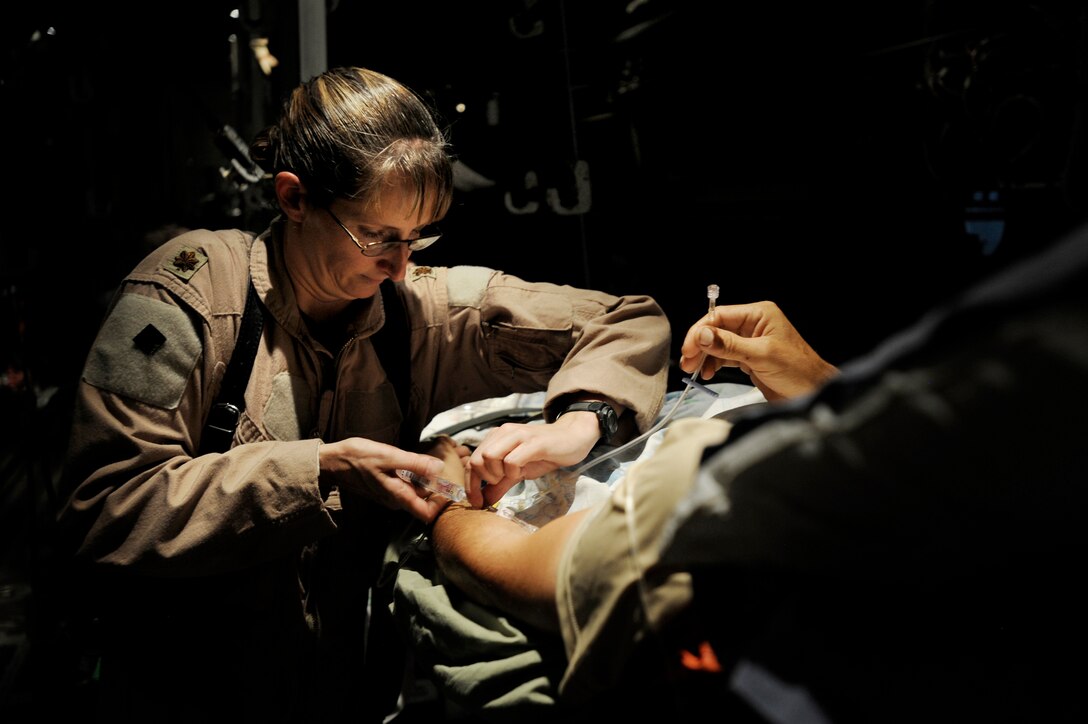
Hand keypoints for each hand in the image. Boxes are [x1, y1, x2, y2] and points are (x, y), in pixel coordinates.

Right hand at [317, 437, 449, 521]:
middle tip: (444, 466)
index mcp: (398, 497)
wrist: (335, 460)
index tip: (449, 484)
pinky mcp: (388, 486)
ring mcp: (392, 494)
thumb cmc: (358, 458)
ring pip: (417, 491)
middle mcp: (396, 500)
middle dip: (437, 486)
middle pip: (425, 500)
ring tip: (432, 461)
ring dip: (427, 479)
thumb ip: (414, 464)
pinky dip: (416, 475)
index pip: (427, 513)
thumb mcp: (388, 457)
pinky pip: (409, 484)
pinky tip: (416, 461)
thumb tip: (439, 469)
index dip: (442, 502)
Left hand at [466, 414, 598, 507]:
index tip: (476, 502)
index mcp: (496, 437)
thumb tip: (484, 500)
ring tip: (512, 476)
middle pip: (477, 459)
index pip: (472, 462)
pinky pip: (512, 460)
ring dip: (498, 474)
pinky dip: (513, 472)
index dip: (471, 485)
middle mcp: (503, 432)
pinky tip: (522, 473)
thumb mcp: (519, 471)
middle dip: (484, 480)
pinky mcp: (533, 442)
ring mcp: (518, 436)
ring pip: (490, 456)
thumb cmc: (544, 454)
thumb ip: (500, 484)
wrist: (572, 439)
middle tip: (500, 484)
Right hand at [678, 301, 837, 401]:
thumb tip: (702, 334)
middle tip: (688, 363)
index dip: (700, 331)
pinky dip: (715, 364)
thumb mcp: (761, 355)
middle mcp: (754, 324)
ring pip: (718, 344)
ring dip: (705, 356)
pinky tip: (708, 373)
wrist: (813, 392)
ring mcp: (751, 341)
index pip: (719, 315)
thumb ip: (729, 345)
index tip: (689, 349)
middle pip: (716, 329)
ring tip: (696, 371)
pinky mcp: (750, 357)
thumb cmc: (797, 371)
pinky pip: (726, 356)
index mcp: (759, 314)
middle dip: (700, 345)